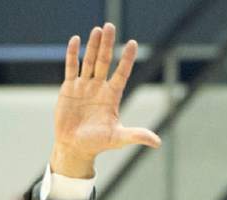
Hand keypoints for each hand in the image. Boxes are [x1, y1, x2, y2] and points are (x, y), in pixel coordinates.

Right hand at [50, 22, 160, 177]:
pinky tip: (76, 40)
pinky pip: (71, 67)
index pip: (122, 73)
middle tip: (110, 26)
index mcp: (112, 96)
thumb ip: (136, 135)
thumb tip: (157, 142)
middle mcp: (99, 88)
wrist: (74, 147)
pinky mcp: (69, 88)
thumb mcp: (118, 139)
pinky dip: (73, 54)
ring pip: (89, 61)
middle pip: (104, 62)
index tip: (133, 44)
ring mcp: (84, 86)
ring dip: (93, 45)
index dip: (127, 60)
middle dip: (108, 44)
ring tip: (97, 29)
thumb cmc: (97, 144)